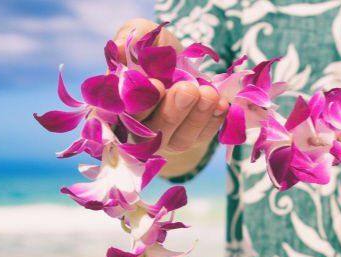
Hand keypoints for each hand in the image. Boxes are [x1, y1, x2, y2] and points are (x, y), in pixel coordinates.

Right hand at [114, 19, 228, 156]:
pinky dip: (213, 122)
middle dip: (173, 111)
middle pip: (152, 132)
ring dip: (197, 117)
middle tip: (188, 89)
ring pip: (179, 139)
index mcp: (119, 104)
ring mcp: (166, 138)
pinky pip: (202, 138)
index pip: (125, 113)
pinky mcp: (191, 139)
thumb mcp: (145, 34)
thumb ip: (132, 37)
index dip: (141, 102)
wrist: (182, 62)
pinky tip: (221, 104)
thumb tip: (122, 47)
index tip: (157, 84)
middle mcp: (138, 128)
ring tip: (209, 94)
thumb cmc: (157, 49)